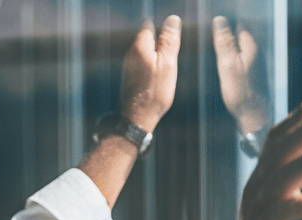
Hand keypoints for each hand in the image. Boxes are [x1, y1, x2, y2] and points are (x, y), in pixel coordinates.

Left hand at [120, 15, 181, 131]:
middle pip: (148, 38)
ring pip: (146, 51)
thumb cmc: (154, 92)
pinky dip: (153, 67)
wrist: (138, 117)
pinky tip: (158, 79)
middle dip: (161, 44)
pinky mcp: (130, 75)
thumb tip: (172, 19)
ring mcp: (129, 64)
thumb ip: (169, 41)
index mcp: (140, 46)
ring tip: (165, 71)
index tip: (172, 40)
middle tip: (171, 59)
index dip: (163, 29)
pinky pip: (144, 63)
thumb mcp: (168, 64)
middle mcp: (131, 52)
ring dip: (157, 57)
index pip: (150, 25)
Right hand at [212, 16, 267, 133]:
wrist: (255, 117)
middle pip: (242, 36)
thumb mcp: (227, 65)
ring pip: (243, 49)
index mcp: (251, 46)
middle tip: (215, 46)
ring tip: (220, 58)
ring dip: (232, 50)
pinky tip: (228, 71)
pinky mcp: (256, 75)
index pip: (239, 25)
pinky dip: (235, 61)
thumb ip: (224, 42)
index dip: (226, 27)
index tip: (214, 34)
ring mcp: (258, 64)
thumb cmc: (241, 93)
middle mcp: (258, 52)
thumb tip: (219, 20)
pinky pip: (244, 60)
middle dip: (229, 38)